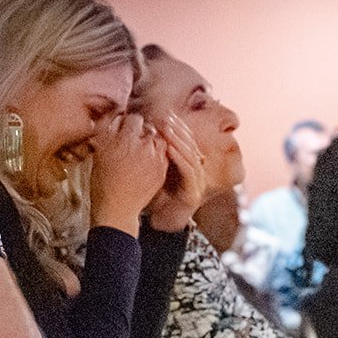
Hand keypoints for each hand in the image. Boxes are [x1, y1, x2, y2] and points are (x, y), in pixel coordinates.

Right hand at [89, 113, 168, 233]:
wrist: (117, 208)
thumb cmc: (103, 181)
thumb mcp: (100, 153)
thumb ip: (110, 133)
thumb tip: (117, 120)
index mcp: (126, 139)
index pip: (134, 119)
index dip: (129, 123)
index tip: (126, 128)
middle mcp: (144, 146)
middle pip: (150, 128)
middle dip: (143, 131)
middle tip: (136, 139)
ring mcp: (156, 159)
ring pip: (160, 140)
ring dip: (154, 141)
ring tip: (145, 149)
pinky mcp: (162, 170)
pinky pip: (165, 155)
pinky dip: (159, 154)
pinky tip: (149, 161)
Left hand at [145, 114, 205, 232]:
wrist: (161, 223)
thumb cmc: (155, 197)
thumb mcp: (153, 171)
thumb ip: (152, 155)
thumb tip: (140, 134)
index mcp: (187, 164)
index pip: (184, 140)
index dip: (176, 126)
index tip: (164, 114)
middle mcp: (195, 170)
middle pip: (190, 144)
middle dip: (177, 129)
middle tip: (165, 118)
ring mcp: (197, 182)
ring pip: (191, 155)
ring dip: (178, 140)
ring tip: (166, 130)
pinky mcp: (194, 193)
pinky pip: (189, 172)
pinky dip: (180, 159)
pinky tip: (169, 149)